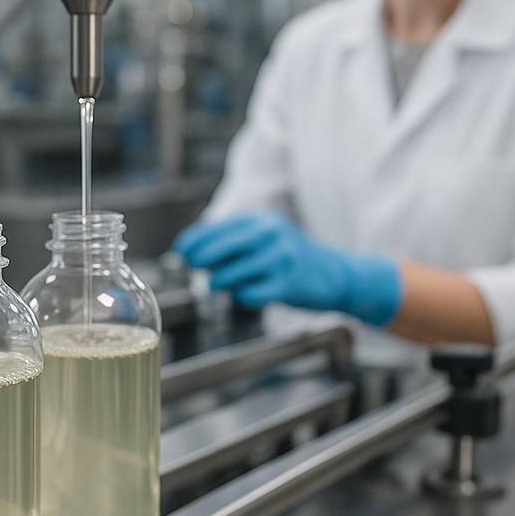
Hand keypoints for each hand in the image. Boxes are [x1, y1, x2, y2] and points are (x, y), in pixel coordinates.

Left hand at [172, 210, 401, 326]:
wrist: (333, 273)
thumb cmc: (287, 255)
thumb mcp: (262, 235)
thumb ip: (229, 240)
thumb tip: (188, 251)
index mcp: (260, 220)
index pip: (216, 228)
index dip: (193, 242)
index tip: (180, 251)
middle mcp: (270, 235)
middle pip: (219, 249)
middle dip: (200, 260)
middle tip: (192, 267)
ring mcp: (280, 259)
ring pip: (230, 275)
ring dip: (219, 281)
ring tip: (218, 282)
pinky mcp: (287, 285)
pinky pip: (248, 295)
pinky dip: (242, 296)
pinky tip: (247, 291)